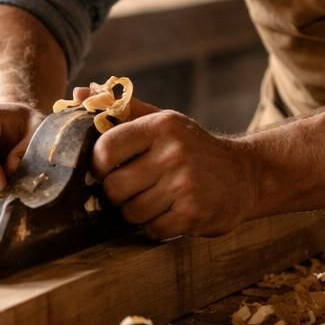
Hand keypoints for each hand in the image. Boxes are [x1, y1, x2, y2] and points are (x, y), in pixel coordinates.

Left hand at [92, 106, 255, 239]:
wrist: (245, 174)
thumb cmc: (191, 147)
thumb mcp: (162, 122)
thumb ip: (120, 109)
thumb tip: (78, 94)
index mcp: (161, 126)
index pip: (105, 150)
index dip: (99, 166)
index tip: (108, 169)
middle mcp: (174, 152)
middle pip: (114, 187)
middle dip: (117, 194)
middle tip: (132, 189)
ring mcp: (185, 184)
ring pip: (131, 212)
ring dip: (137, 212)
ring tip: (154, 200)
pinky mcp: (194, 213)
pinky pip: (153, 230)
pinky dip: (156, 227)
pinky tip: (170, 213)